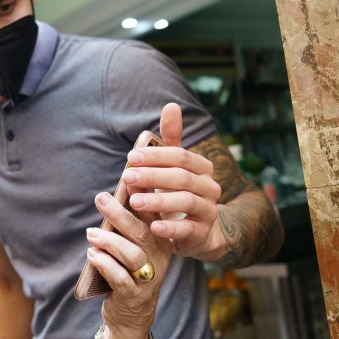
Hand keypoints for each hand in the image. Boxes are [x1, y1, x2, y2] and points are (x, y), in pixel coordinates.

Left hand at [84, 190, 172, 338]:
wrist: (133, 316)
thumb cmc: (128, 271)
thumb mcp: (132, 245)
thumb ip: (127, 222)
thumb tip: (112, 193)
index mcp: (161, 240)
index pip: (154, 214)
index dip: (143, 195)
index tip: (129, 177)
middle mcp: (159, 257)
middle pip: (142, 231)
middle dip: (120, 214)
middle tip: (101, 198)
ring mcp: (149, 277)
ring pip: (132, 254)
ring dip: (109, 241)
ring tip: (91, 233)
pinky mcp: (134, 295)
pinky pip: (120, 278)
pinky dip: (105, 264)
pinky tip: (92, 255)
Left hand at [122, 103, 225, 262]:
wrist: (196, 231)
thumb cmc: (178, 192)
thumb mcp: (174, 166)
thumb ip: (171, 138)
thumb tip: (171, 105)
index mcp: (203, 168)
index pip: (181, 156)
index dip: (156, 155)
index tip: (131, 157)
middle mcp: (210, 187)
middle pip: (182, 177)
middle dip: (153, 176)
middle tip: (127, 177)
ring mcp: (209, 211)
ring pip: (186, 201)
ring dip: (158, 201)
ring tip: (134, 202)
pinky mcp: (202, 233)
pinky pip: (188, 229)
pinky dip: (170, 227)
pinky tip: (153, 226)